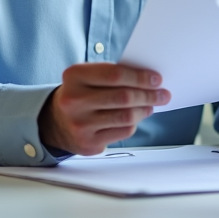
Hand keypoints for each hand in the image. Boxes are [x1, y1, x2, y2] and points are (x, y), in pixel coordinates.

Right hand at [38, 62, 169, 154]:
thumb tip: (149, 80)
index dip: (140, 77)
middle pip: (123, 97)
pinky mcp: (88, 143)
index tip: (157, 79)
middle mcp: (74, 100)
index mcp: (74, 76)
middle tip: (163, 94)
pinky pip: (122, 132)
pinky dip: (134, 123)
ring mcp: (79, 124)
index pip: (115, 74)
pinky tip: (136, 117)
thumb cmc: (81, 93)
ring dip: (144, 110)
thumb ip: (113, 74)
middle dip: (148, 95)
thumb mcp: (88, 76)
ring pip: (125, 117)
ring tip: (152, 105)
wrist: (55, 122)